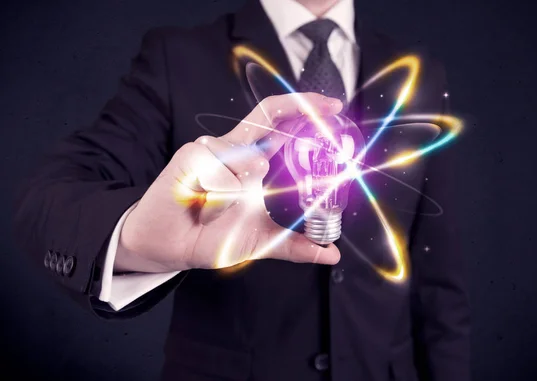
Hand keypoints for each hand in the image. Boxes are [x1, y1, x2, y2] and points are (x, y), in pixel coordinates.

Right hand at [115, 93, 343, 272]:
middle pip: (267, 116)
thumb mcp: (262, 242)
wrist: (169, 248)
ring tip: (216, 213)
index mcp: (252, 161)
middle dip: (297, 109)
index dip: (304, 109)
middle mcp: (234, 149)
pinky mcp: (190, 156)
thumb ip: (295, 245)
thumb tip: (331, 253)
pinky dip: (219, 198)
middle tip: (319, 120)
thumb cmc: (212, 237)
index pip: (280, 123)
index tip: (333, 107)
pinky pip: (219, 174)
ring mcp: (211, 149)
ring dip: (239, 194)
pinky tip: (201, 208)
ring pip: (247, 161)